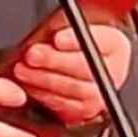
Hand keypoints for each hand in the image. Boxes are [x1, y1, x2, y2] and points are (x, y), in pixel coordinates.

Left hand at [11, 24, 130, 125]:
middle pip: (86, 67)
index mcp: (114, 44)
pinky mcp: (86, 111)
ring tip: (23, 70)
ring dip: (44, 79)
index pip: (101, 40)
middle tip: (32, 55)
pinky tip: (30, 85)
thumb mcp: (68, 26)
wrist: (81, 64)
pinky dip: (45, 95)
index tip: (57, 39)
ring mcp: (102, 93)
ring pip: (74, 88)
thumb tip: (42, 36)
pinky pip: (66, 105)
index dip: (77, 41)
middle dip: (54, 61)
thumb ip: (60, 28)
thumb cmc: (71, 43)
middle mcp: (113, 70)